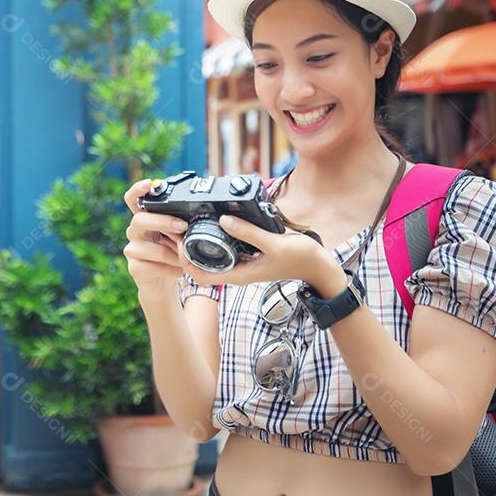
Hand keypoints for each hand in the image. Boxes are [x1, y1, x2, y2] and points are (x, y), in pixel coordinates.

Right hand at [122, 179, 191, 300]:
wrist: (163, 285)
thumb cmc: (172, 256)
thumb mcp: (178, 237)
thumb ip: (181, 225)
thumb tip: (200, 215)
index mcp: (145, 219)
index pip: (133, 200)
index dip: (138, 190)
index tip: (149, 183)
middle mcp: (135, 231)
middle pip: (139, 219)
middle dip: (163, 222)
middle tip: (183, 226)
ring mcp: (132, 250)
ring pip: (150, 247)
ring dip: (172, 253)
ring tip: (186, 259)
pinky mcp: (134, 267)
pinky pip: (153, 266)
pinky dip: (170, 268)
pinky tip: (178, 270)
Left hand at [182, 214, 342, 291]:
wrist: (318, 267)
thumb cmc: (300, 258)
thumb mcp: (274, 243)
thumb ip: (249, 233)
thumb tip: (223, 219)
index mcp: (239, 274)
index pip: (199, 276)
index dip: (183, 260)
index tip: (179, 240)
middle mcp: (237, 271)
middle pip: (200, 267)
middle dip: (184, 250)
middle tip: (178, 228)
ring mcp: (242, 264)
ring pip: (211, 259)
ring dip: (196, 244)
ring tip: (188, 223)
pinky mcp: (247, 256)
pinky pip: (224, 251)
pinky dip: (214, 240)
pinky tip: (213, 223)